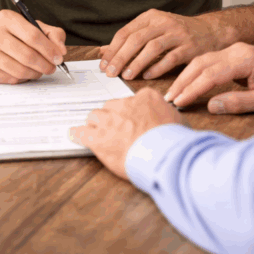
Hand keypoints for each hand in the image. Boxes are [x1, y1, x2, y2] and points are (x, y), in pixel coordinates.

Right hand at [0, 10, 66, 83]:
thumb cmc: (3, 34)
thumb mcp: (25, 25)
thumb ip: (49, 33)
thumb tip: (61, 50)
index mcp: (6, 18)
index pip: (33, 35)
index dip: (50, 49)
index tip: (59, 58)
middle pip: (28, 55)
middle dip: (45, 64)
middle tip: (52, 68)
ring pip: (20, 69)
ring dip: (36, 73)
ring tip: (40, 71)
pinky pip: (10, 78)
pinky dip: (23, 78)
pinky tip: (24, 73)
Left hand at [69, 88, 183, 179]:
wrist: (164, 154)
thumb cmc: (173, 141)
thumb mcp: (178, 121)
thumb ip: (168, 115)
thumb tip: (169, 120)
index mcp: (145, 98)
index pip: (132, 100)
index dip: (130, 112)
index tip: (131, 120)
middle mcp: (124, 105)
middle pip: (110, 106)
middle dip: (111, 117)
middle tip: (115, 129)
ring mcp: (109, 120)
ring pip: (95, 116)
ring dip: (96, 125)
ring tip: (97, 133)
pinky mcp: (98, 138)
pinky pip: (82, 133)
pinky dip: (78, 134)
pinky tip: (75, 135)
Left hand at [99, 9, 225, 79]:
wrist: (209, 31)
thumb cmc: (176, 33)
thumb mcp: (152, 29)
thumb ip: (129, 39)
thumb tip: (102, 51)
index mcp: (151, 17)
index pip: (125, 32)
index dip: (113, 49)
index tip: (104, 64)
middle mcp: (163, 22)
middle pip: (137, 39)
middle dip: (121, 57)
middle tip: (111, 73)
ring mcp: (178, 34)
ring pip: (153, 48)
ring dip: (137, 63)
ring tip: (127, 76)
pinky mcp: (190, 47)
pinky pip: (171, 58)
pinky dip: (158, 67)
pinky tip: (147, 76)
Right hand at [164, 42, 253, 113]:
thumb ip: (239, 103)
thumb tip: (211, 107)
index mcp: (245, 60)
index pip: (210, 75)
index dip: (192, 90)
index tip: (178, 103)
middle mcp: (236, 50)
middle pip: (201, 64)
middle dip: (182, 82)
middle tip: (168, 100)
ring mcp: (235, 50)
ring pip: (202, 60)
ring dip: (186, 76)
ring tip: (174, 94)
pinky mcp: (234, 54)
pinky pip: (209, 61)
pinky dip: (195, 72)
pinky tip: (187, 83)